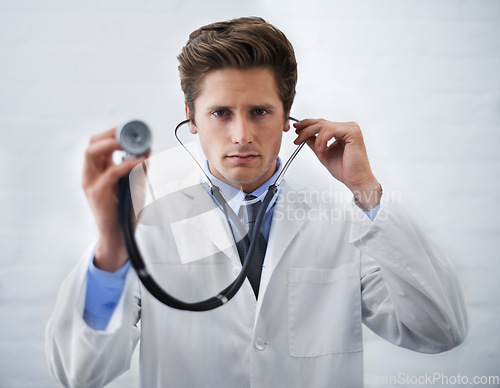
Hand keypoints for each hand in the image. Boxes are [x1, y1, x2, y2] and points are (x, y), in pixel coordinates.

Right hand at [82, 127, 148, 270]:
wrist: (119, 237)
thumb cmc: (125, 211)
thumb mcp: (134, 185)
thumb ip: (138, 169)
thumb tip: (147, 151)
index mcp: (97, 171)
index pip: (98, 144)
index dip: (112, 133)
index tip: (131, 128)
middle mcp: (90, 175)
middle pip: (92, 144)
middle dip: (110, 134)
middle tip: (129, 131)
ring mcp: (91, 184)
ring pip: (93, 153)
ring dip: (113, 143)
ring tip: (131, 141)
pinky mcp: (98, 194)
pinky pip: (111, 172)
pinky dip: (127, 164)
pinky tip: (140, 161)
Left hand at [293, 119, 380, 209]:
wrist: (355, 180)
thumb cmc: (344, 169)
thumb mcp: (323, 153)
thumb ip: (314, 143)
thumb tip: (303, 135)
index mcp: (342, 130)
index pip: (321, 123)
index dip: (307, 125)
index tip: (296, 130)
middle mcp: (347, 127)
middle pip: (320, 122)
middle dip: (306, 130)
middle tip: (297, 138)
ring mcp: (351, 128)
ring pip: (323, 126)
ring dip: (315, 139)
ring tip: (317, 153)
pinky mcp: (352, 132)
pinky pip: (330, 131)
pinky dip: (322, 142)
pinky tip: (322, 152)